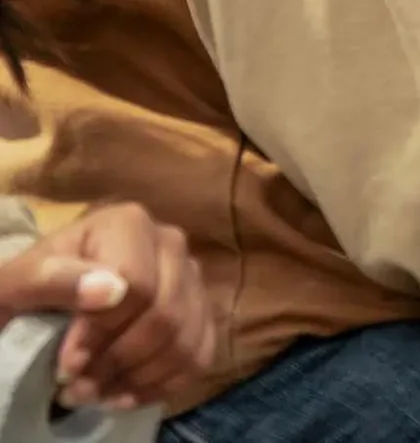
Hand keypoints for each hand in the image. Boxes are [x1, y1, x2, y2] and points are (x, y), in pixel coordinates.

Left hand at [0, 203, 213, 409]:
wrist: (45, 305)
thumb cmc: (28, 293)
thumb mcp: (13, 284)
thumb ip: (50, 278)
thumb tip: (109, 290)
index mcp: (127, 224)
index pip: (137, 284)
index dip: (102, 332)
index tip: (66, 364)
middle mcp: (170, 243)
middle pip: (165, 314)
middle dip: (119, 362)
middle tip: (77, 389)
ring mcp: (190, 277)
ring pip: (185, 339)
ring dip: (139, 379)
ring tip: (96, 394)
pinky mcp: (200, 311)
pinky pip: (200, 355)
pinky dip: (164, 384)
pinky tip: (126, 394)